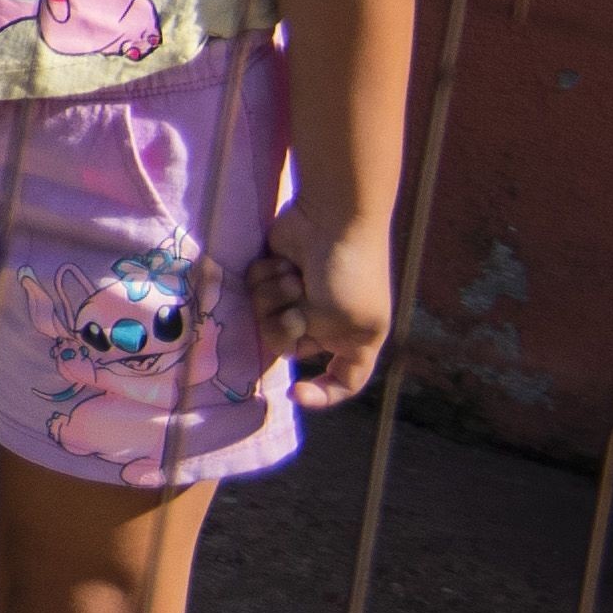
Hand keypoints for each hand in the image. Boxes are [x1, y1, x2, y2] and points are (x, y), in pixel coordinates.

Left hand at [261, 207, 396, 400]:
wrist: (334, 218)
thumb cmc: (347, 273)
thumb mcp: (338, 320)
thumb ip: (305, 339)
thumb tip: (277, 333)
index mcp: (357, 339)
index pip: (345, 381)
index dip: (324, 394)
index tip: (296, 393)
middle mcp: (328, 322)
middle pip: (287, 346)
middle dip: (285, 324)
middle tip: (299, 304)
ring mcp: (300, 297)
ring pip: (263, 317)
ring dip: (274, 296)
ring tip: (294, 277)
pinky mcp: (277, 273)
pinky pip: (255, 290)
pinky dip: (266, 277)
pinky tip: (282, 261)